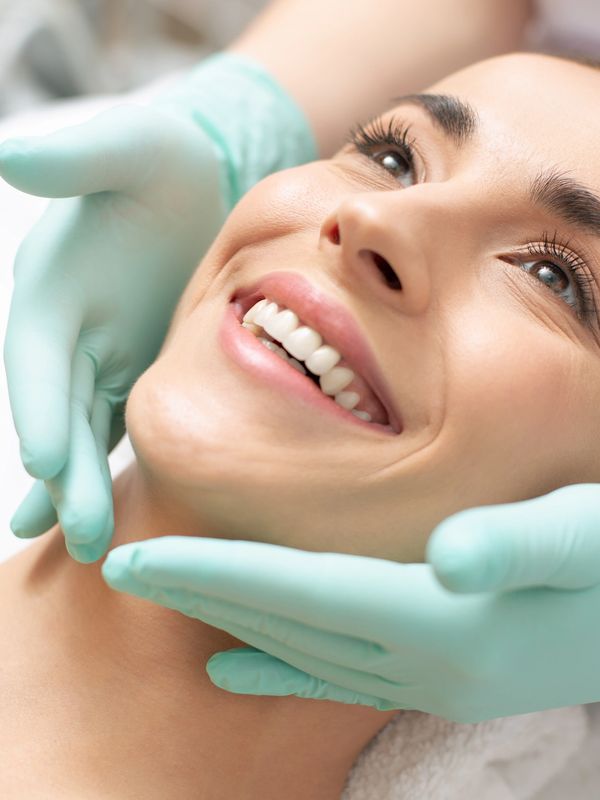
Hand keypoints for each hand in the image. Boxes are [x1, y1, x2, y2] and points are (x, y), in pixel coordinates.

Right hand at [2, 104, 225, 561]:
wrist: (202, 180)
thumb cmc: (165, 160)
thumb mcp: (128, 148)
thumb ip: (76, 157)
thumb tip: (9, 151)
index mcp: (54, 285)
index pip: (36, 357)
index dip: (39, 407)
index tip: (46, 462)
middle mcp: (68, 329)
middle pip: (60, 411)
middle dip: (67, 474)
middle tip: (83, 536)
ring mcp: (102, 354)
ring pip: (87, 430)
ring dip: (85, 488)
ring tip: (89, 546)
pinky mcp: (138, 367)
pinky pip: (122, 424)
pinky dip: (115, 467)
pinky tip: (117, 511)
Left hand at [102, 484, 599, 721]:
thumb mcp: (583, 536)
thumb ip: (518, 545)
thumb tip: (448, 557)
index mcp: (441, 620)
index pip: (301, 593)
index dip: (217, 573)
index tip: (139, 559)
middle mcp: (421, 661)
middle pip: (283, 623)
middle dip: (199, 593)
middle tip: (120, 567)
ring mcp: (423, 680)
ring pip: (298, 648)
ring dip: (226, 622)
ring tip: (167, 599)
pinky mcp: (431, 679)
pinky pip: (331, 678)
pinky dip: (274, 669)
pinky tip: (230, 669)